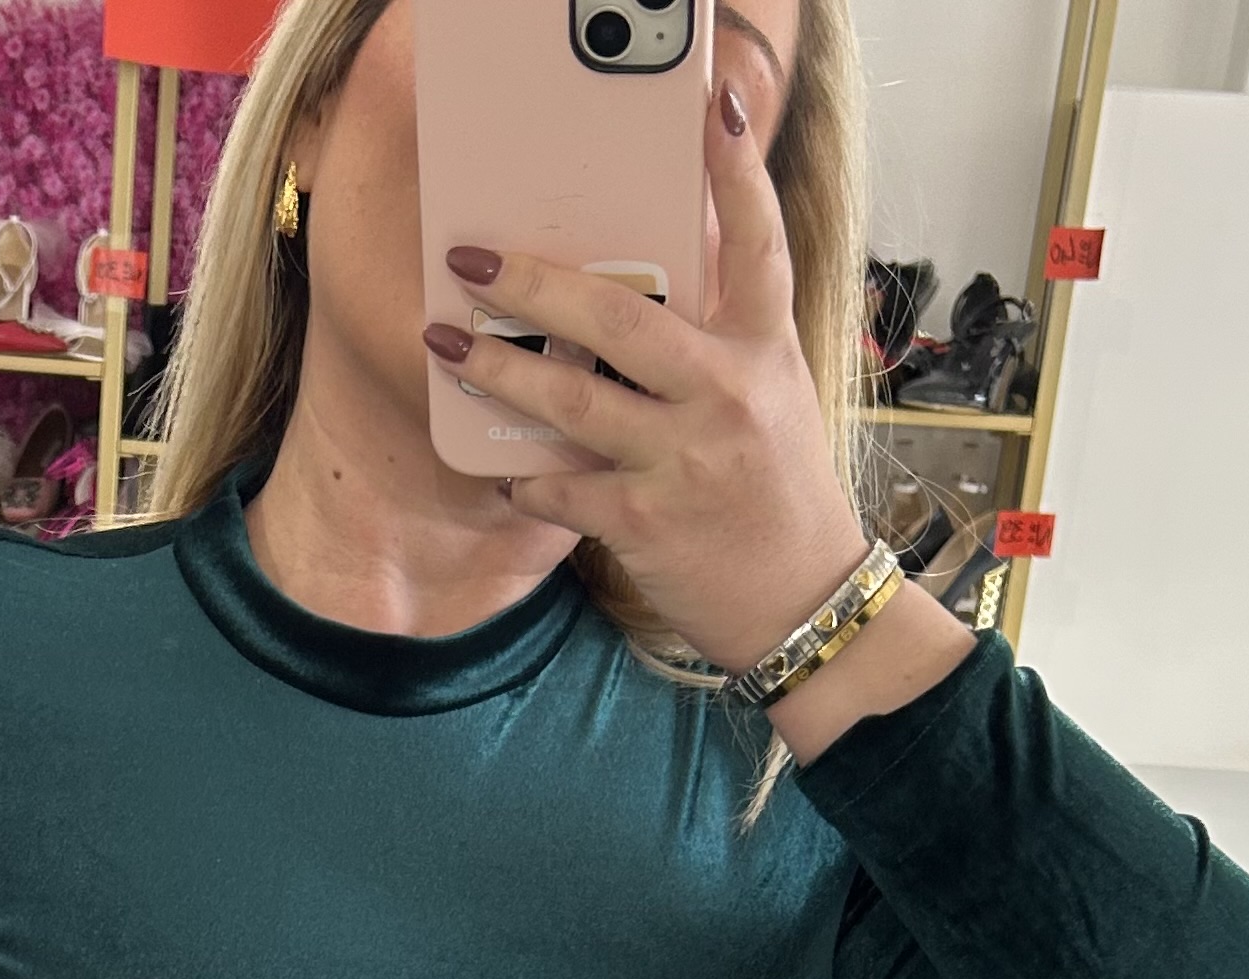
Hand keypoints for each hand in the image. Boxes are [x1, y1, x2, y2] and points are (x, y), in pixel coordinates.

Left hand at [424, 83, 874, 678]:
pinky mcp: (647, 523)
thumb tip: (641, 293)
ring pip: (572, 401)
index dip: (737, 171)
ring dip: (498, 372)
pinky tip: (504, 473)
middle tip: (472, 258)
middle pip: (620, 317)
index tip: (715, 108)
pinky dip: (526, 482)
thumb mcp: (771, 395)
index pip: (756, 242)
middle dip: (534, 283)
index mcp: (763, 348)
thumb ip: (718, 341)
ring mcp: (684, 459)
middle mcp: (726, 393)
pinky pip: (562, 491)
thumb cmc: (775, 494)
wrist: (801, 599)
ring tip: (447, 344)